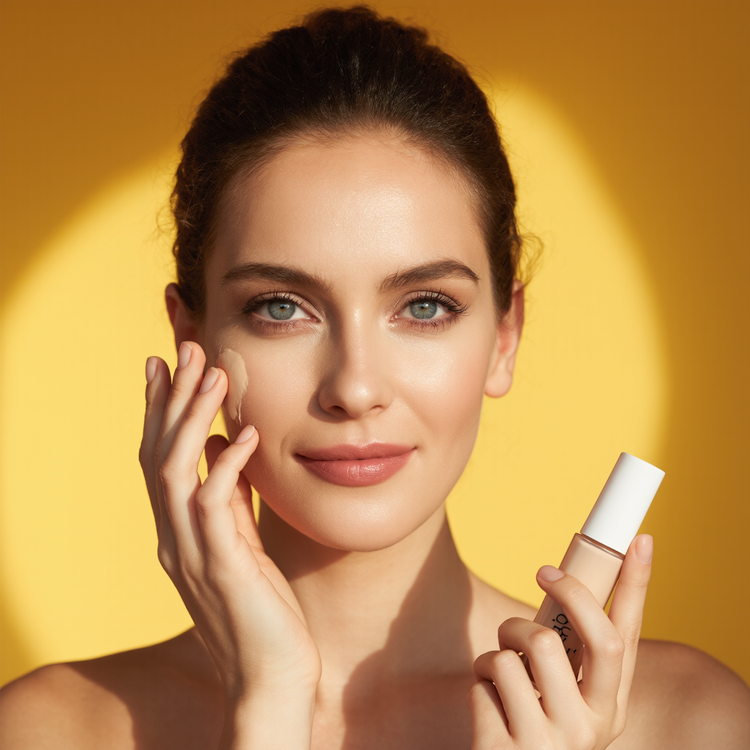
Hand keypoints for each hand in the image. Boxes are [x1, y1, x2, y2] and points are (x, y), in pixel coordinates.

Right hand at [139, 341, 321, 711]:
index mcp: (178, 533)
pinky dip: (227, 465)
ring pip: (174, 471)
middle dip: (170, 399)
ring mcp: (192, 554)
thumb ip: (230, 501)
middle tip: (183, 349)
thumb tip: (230, 448)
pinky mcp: (222, 568)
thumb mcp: (240, 544)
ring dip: (192, 419)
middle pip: (156, 454)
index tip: (164, 365)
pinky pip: (215, 505)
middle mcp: (174, 539)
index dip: (158, 411)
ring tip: (212, 374)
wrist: (272, 676)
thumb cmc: (262, 608)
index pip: (157, 459)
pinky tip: (248, 435)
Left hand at [468, 535, 652, 748]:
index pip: (629, 637)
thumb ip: (568, 656)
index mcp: (609, 708)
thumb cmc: (529, 724)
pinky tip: (488, 703)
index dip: (637, 587)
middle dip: (564, 593)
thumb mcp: (562, 697)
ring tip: (500, 667)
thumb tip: (563, 586)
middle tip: (542, 572)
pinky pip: (485, 680)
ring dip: (502, 643)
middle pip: (595, 638)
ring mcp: (551, 743)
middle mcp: (591, 728)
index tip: (641, 540)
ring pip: (524, 651)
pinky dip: (479, 679)